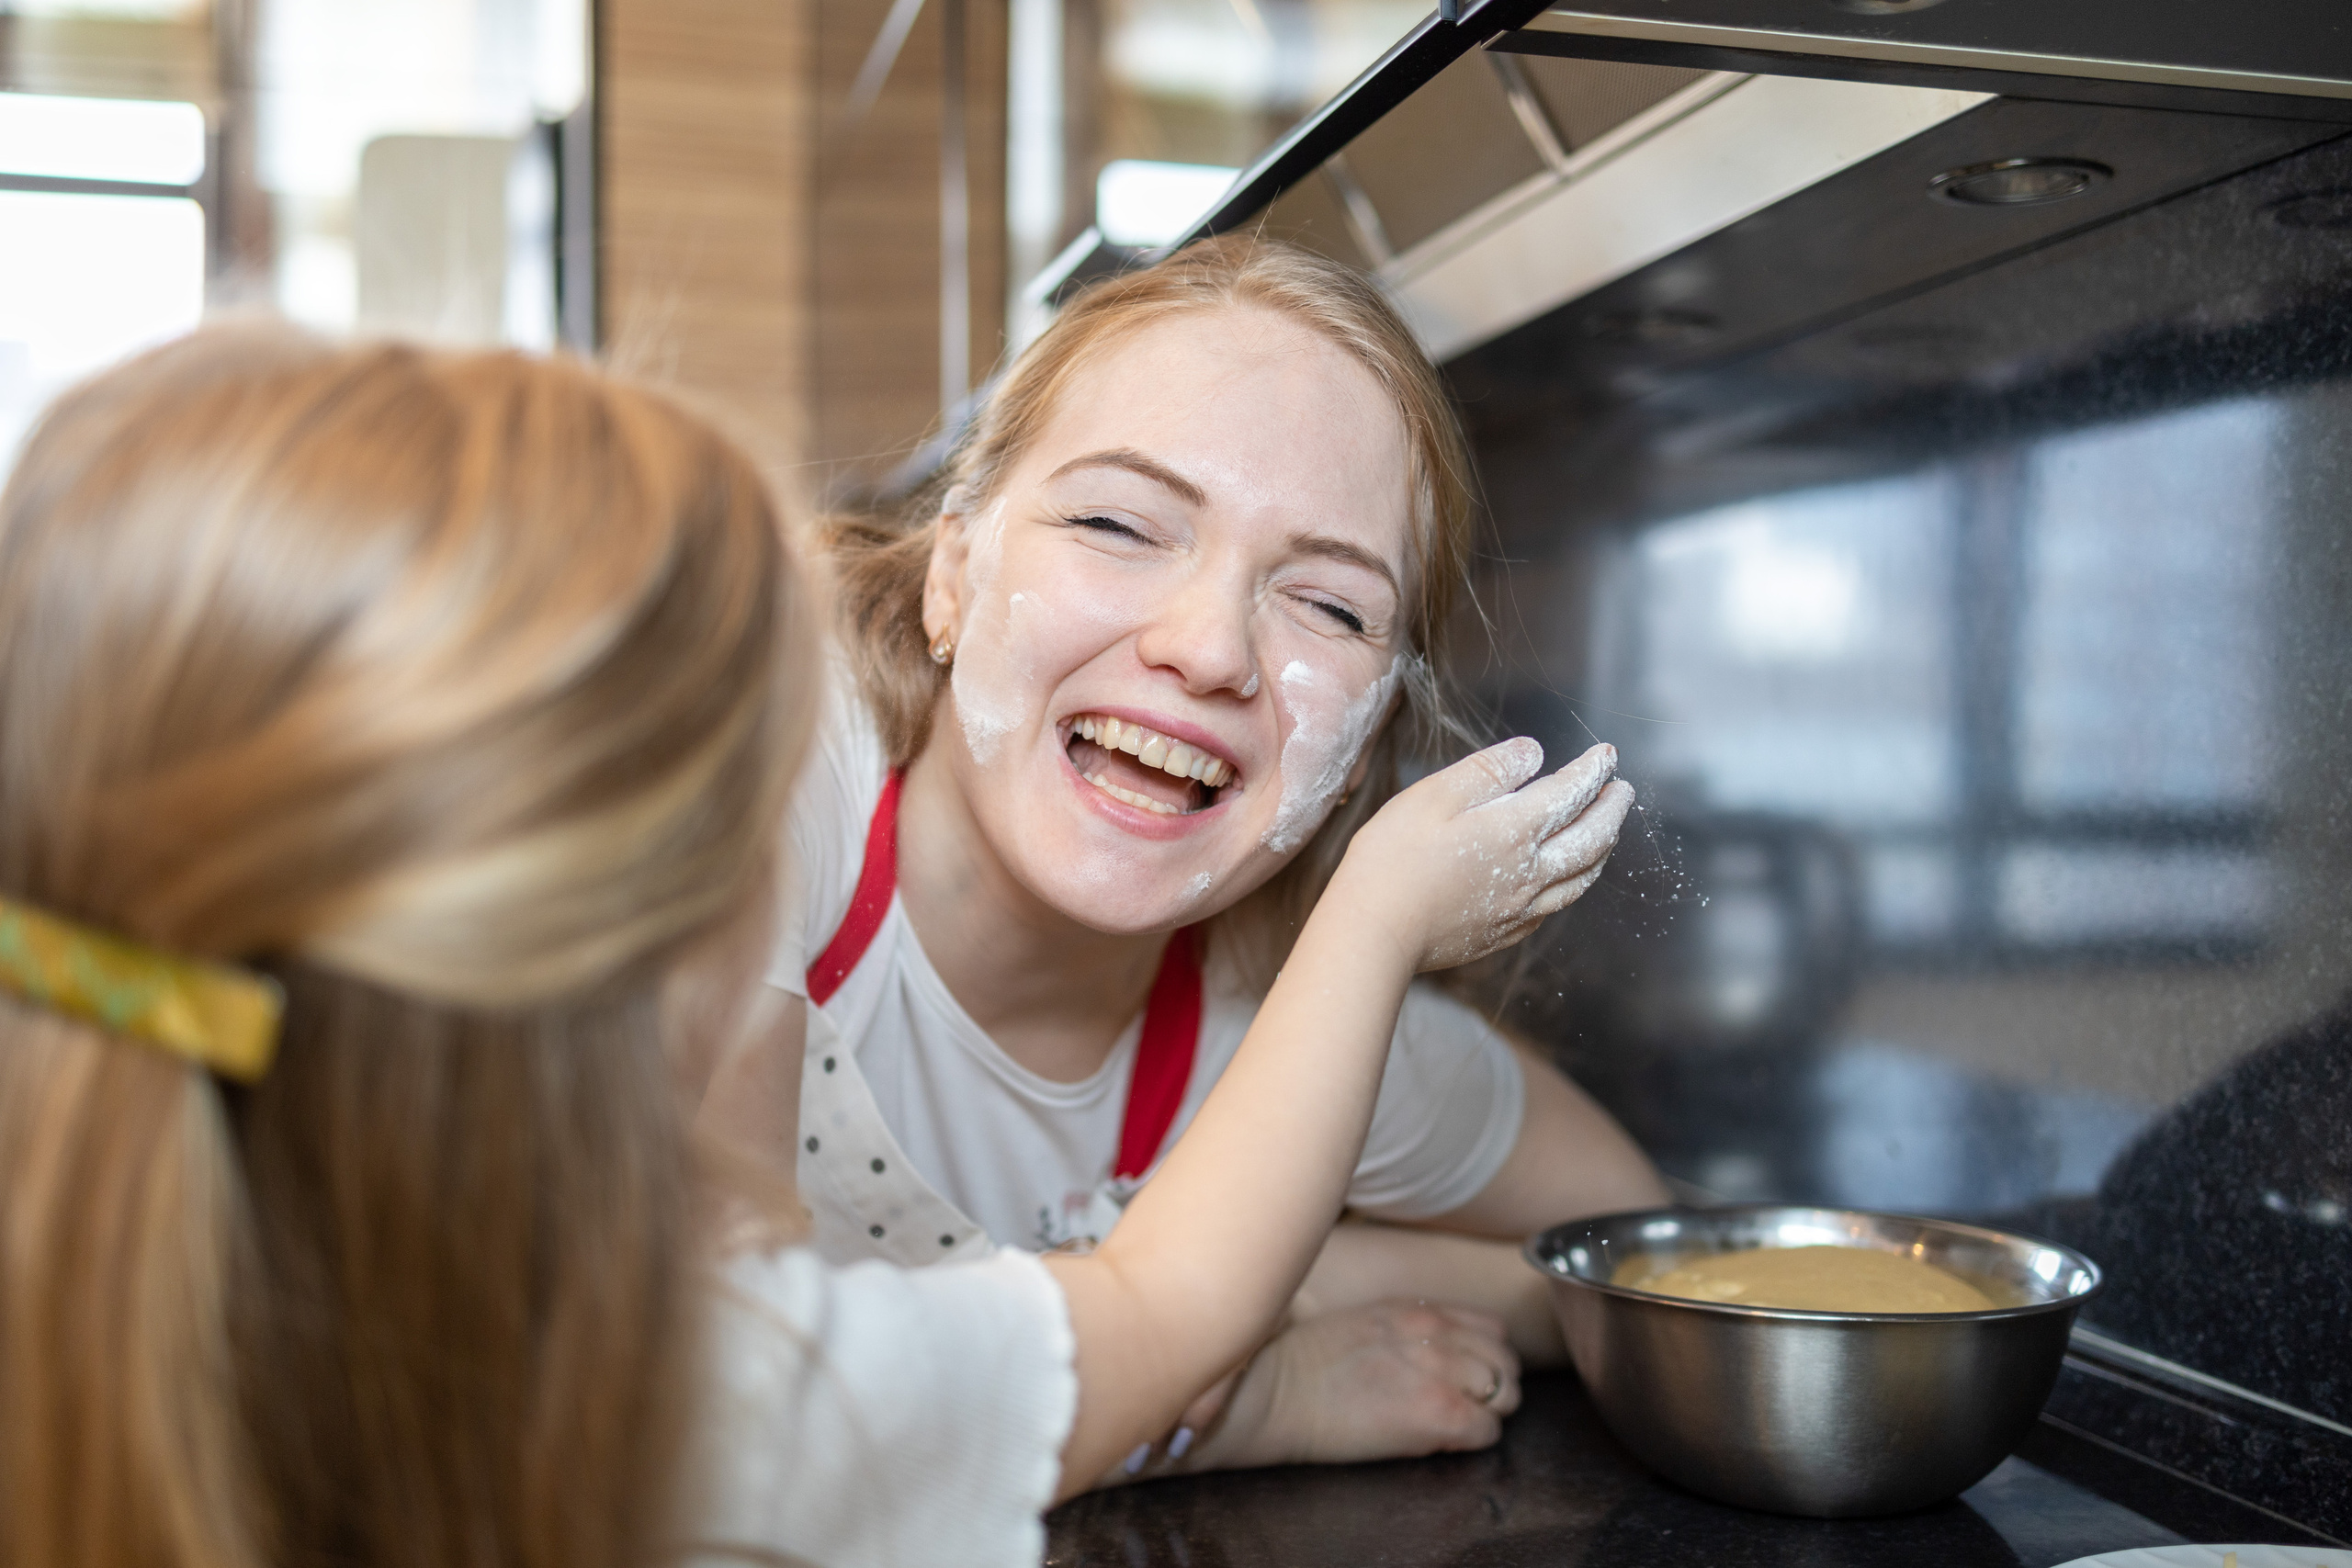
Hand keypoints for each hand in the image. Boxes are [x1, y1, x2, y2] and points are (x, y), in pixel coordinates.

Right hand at [1161, 1300, 1521, 1473]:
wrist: (1272, 1390)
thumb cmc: (1300, 1363)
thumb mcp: (1363, 1323)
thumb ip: (1408, 1330)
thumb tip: (1431, 1353)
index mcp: (1416, 1311)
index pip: (1491, 1328)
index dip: (1483, 1357)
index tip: (1466, 1377)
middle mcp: (1436, 1334)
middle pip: (1506, 1359)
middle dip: (1494, 1385)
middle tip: (1467, 1406)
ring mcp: (1441, 1372)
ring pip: (1507, 1394)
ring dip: (1490, 1411)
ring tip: (1459, 1424)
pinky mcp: (1438, 1413)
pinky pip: (1489, 1431)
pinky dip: (1475, 1440)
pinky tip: (1445, 1442)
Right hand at [1334, 739, 1633, 972]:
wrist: (1374, 931)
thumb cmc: (1393, 857)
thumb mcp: (1435, 794)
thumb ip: (1489, 771)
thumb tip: (1533, 753)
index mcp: (1514, 830)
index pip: (1569, 793)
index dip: (1592, 770)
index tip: (1607, 754)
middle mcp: (1529, 872)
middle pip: (1590, 839)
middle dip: (1612, 810)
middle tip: (1623, 790)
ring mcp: (1520, 908)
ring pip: (1580, 878)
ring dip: (1602, 851)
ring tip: (1608, 834)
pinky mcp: (1503, 933)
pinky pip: (1555, 906)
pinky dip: (1573, 884)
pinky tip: (1565, 881)